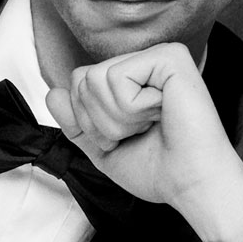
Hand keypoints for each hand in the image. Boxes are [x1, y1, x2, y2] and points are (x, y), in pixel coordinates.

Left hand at [46, 43, 242, 241]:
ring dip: (117, 118)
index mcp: (132, 80)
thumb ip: (76, 123)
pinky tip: (161, 113)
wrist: (190, 185)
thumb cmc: (157, 170)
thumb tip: (52, 93)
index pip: (78, 83)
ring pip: (95, 79)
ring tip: (151, 124)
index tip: (125, 136)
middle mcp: (144, 62)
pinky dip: (131, 109)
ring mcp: (158, 56)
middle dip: (101, 120)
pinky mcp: (169, 57)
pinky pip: (116, 78)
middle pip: (82, 79)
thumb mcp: (103, 149)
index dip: (90, 120)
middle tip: (139, 131)